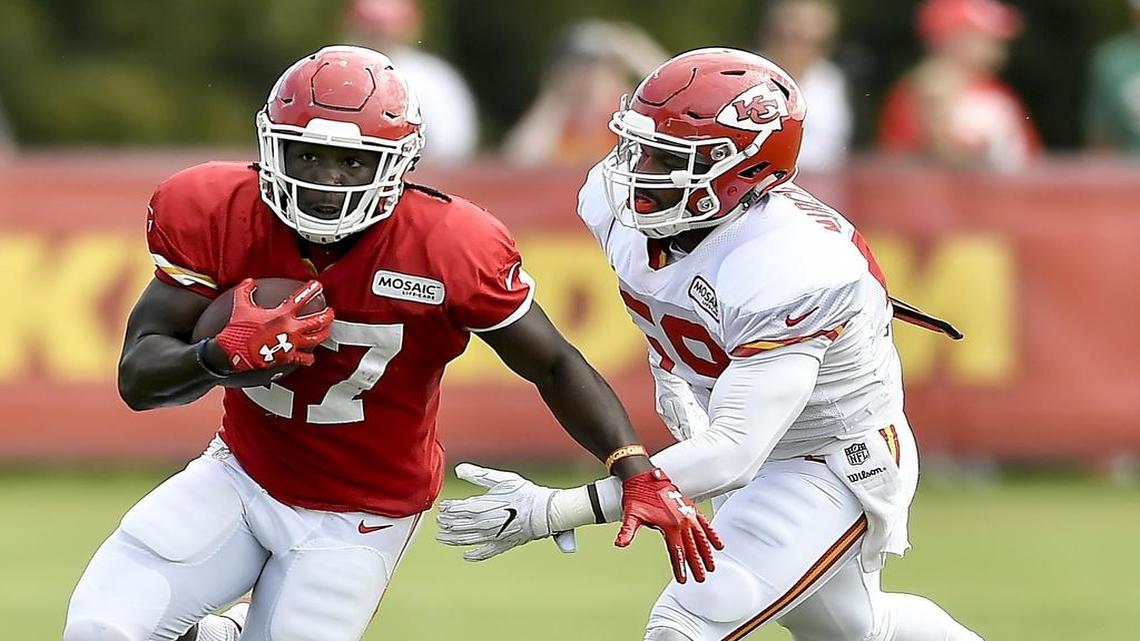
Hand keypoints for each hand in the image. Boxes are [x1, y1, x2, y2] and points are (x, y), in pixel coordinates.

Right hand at [214, 278, 333, 372]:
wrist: (232, 353)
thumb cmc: (237, 329)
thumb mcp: (240, 305)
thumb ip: (245, 290)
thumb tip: (249, 281)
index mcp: (282, 315)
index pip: (301, 299)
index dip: (311, 290)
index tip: (318, 286)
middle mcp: (290, 329)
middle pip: (317, 321)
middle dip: (327, 315)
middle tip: (330, 311)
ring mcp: (291, 344)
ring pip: (316, 339)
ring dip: (324, 333)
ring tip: (327, 329)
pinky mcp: (287, 357)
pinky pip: (303, 358)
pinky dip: (309, 358)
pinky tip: (311, 357)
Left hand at [436, 463, 568, 560]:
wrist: (544, 512)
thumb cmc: (524, 493)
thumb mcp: (501, 479)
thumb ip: (478, 475)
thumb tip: (459, 470)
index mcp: (481, 507)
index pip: (457, 509)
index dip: (448, 509)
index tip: (442, 507)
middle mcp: (482, 524)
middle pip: (458, 525)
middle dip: (446, 523)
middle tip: (439, 521)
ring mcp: (491, 537)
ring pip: (466, 540)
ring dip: (452, 539)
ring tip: (442, 538)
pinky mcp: (501, 545)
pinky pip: (483, 553)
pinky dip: (473, 555)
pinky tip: (466, 556)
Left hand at [616, 468, 722, 583]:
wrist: (644, 476)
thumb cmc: (637, 494)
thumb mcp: (631, 515)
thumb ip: (627, 531)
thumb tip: (620, 543)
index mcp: (669, 525)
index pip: (677, 552)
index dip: (680, 567)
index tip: (683, 579)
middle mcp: (682, 520)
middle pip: (691, 548)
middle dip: (697, 565)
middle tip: (701, 578)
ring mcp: (687, 514)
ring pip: (701, 537)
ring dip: (707, 552)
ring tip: (711, 566)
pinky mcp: (690, 508)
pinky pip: (704, 523)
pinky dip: (711, 534)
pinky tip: (718, 544)